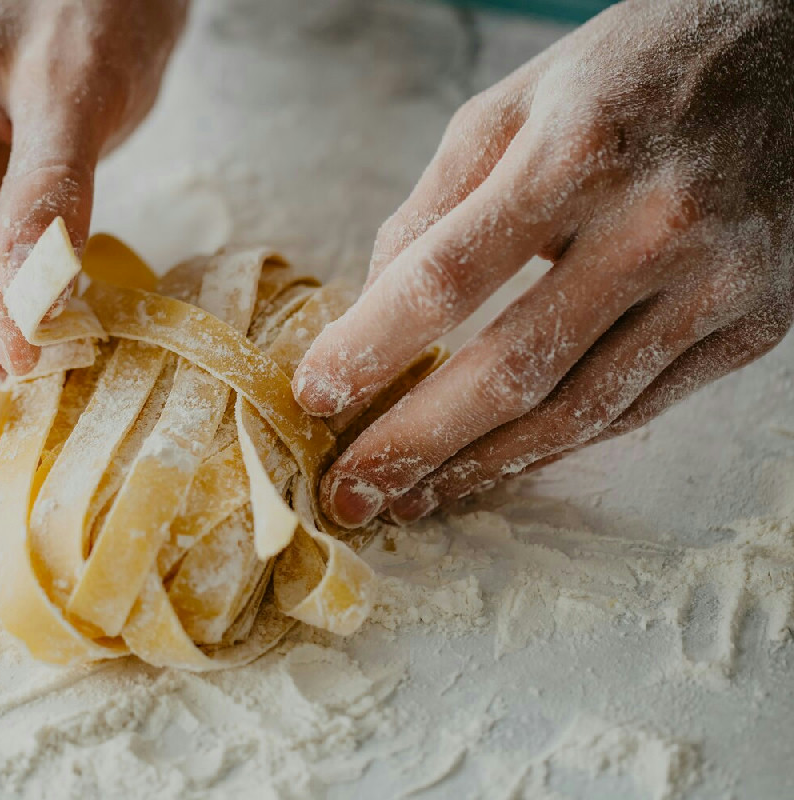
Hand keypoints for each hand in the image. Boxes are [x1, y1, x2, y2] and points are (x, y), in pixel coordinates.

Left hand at [294, 0, 793, 525]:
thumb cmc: (630, 72)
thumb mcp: (513, 105)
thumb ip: (434, 205)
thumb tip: (368, 306)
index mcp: (577, 153)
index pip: (447, 277)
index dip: (371, 347)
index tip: (315, 395)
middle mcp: (655, 225)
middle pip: (512, 368)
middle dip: (415, 443)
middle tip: (349, 493)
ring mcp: (717, 283)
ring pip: (579, 410)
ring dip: (481, 468)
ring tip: (411, 500)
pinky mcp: (756, 324)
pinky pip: (639, 409)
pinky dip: (559, 448)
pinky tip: (496, 467)